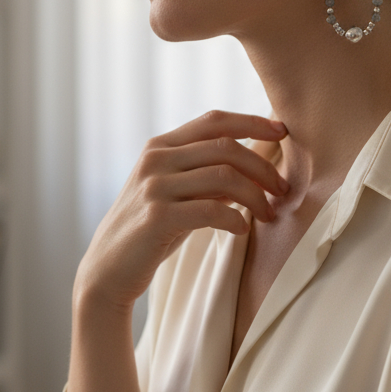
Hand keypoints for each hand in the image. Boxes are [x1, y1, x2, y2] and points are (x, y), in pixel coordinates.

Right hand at [74, 110, 289, 312]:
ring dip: (256, 195)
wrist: (107, 270)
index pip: (213, 121)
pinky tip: (242, 229)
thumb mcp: (176, 194)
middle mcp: (155, 159)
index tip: (282, 131)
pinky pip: (212, 210)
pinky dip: (236, 218)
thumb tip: (256, 166)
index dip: (251, 122)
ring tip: (269, 214)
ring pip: (224, 176)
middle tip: (282, 189)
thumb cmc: (150, 232)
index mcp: (160, 146)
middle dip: (263, 167)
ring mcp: (154, 187)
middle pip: (225, 147)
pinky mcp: (157, 217)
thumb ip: (206, 176)